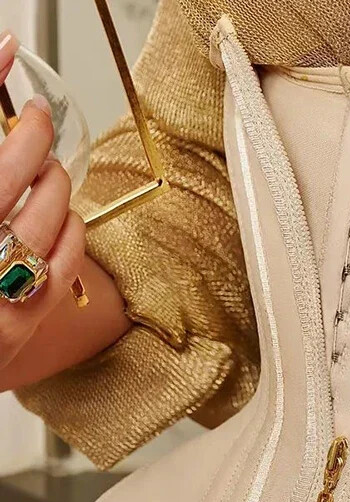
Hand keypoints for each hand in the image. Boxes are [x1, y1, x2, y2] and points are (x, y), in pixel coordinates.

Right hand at [0, 30, 86, 372]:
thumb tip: (7, 109)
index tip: (9, 54)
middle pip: (17, 175)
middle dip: (34, 139)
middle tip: (37, 121)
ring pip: (50, 218)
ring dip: (55, 185)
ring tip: (47, 172)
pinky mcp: (21, 327)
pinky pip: (65, 265)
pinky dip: (70, 233)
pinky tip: (63, 220)